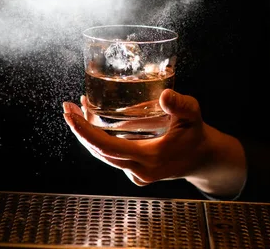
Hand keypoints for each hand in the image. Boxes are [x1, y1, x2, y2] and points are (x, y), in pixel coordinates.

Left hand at [63, 89, 246, 196]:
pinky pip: (112, 157)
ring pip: (103, 155)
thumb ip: (180, 105)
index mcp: (150, 158)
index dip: (85, 132)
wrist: (203, 158)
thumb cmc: (196, 134)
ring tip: (75, 111)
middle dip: (79, 130)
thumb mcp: (193, 115)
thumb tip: (165, 94)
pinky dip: (100, 140)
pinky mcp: (135, 172)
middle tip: (66, 108)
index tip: (71, 116)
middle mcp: (139, 170)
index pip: (108, 147)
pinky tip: (94, 122)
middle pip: (99, 152)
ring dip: (88, 135)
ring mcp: (136, 174)